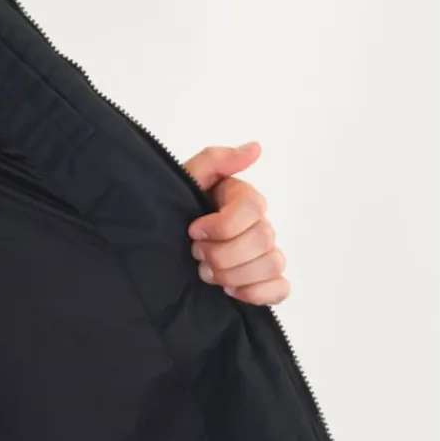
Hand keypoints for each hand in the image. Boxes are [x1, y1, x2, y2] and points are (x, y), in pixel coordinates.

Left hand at [184, 143, 289, 305]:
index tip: (193, 230)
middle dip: (222, 253)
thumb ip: (215, 160)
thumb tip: (255, 148)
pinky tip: (231, 291)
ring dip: (234, 274)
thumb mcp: (185, 178)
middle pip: (262, 240)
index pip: (252, 209)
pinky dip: (257, 292)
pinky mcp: (264, 280)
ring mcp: (264, 253)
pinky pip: (280, 288)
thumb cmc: (173, 208)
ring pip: (272, 264)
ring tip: (207, 272)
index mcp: (243, 199)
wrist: (159, 243)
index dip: (222, 225)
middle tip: (196, 253)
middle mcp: (259, 225)